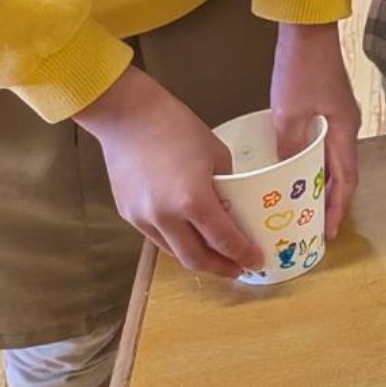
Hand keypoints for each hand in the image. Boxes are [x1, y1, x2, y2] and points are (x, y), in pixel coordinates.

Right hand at [73, 66, 264, 277]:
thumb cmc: (178, 128)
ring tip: (217, 258)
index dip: (243, 255)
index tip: (257, 262)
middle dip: (221, 268)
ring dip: (198, 259)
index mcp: (192, 200)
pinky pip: (157, 238)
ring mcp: (142, 218)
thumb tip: (233, 207)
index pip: (223, 240)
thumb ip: (227, 185)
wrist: (128, 117)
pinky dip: (177, 243)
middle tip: (239, 269)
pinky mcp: (127, 214)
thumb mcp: (217, 155)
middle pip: (196, 258)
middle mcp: (165, 217)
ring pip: (173, 252)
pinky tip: (191, 238)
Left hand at [270, 22, 359, 238]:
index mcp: (344, 130)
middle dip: (332, 200)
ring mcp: (340, 115)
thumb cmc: (301, 68)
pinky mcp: (330, 106)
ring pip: (335, 159)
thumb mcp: (289, 111)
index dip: (338, 207)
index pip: (346, 178)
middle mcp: (348, 126)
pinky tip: (300, 169)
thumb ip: (291, 145)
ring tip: (307, 204)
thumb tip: (288, 174)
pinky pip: (327, 145)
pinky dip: (317, 163)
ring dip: (324, 182)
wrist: (308, 30)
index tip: (328, 232)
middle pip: (345, 171)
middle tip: (316, 224)